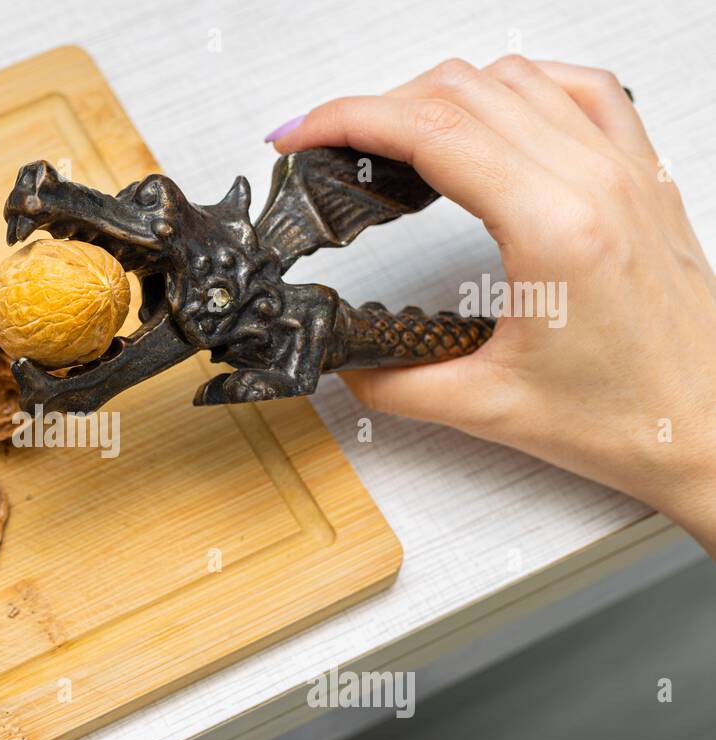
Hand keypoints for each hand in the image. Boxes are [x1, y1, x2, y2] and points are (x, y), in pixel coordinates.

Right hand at [267, 56, 715, 551]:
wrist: (709, 428)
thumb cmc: (630, 416)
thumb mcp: (487, 406)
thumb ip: (396, 380)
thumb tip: (344, 362)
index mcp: (555, 227)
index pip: (431, 131)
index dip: (347, 121)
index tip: (299, 137)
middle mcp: (595, 181)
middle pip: (462, 91)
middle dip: (375, 108)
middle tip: (327, 147)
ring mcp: (624, 169)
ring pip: (515, 77)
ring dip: (438, 95)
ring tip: (391, 137)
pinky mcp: (641, 175)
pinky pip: (578, 88)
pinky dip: (516, 85)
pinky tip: (488, 112)